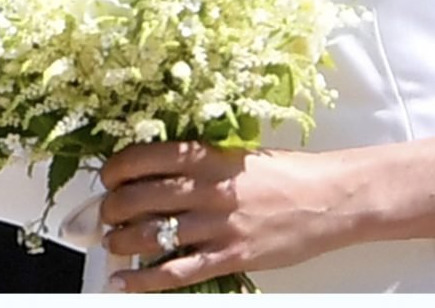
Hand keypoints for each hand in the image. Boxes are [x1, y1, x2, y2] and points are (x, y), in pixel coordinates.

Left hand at [96, 142, 360, 292]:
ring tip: (112, 243)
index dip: (116, 170)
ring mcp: (217, 225)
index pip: (142, 158)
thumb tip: (155, 170)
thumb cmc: (286, 174)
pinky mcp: (231, 256)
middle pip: (138, 198)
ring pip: (150, 234)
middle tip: (104, 214)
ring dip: (121, 241)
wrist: (330, 199)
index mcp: (205, 156)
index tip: (108, 178)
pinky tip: (124, 282)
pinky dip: (144, 279)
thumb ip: (197, 161)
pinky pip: (177, 271)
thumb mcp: (235, 154)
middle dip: (111, 208)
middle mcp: (206, 189)